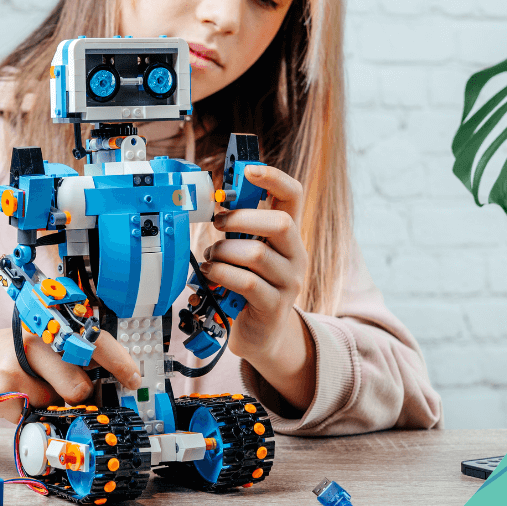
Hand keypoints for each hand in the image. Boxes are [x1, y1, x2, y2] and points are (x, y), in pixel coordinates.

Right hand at [0, 326, 142, 422]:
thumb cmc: (0, 353)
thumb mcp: (34, 343)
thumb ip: (65, 358)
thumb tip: (104, 386)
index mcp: (49, 323)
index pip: (96, 341)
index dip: (120, 364)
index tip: (132, 379)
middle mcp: (37, 338)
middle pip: (81, 385)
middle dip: (76, 395)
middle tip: (58, 388)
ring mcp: (19, 366)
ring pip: (58, 403)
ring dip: (50, 404)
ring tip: (28, 389)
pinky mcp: (4, 392)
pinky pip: (33, 416)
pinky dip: (26, 414)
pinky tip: (9, 397)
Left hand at [199, 164, 316, 412]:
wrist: (261, 335)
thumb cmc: (248, 286)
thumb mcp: (247, 252)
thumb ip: (240, 229)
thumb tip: (216, 202)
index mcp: (289, 235)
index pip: (293, 195)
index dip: (274, 178)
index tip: (249, 170)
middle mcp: (296, 255)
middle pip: (281, 223)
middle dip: (242, 218)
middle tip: (218, 224)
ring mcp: (289, 282)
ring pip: (257, 254)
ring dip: (224, 252)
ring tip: (212, 259)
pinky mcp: (274, 306)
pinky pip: (246, 281)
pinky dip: (222, 274)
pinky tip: (211, 274)